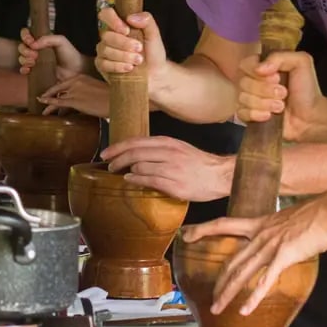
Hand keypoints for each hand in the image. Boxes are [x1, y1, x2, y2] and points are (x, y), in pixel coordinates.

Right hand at [19, 29, 83, 74]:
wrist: (76, 71)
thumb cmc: (70, 54)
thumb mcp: (61, 41)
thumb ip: (48, 39)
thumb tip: (33, 44)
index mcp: (41, 40)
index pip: (26, 34)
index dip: (25, 36)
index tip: (31, 41)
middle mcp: (36, 50)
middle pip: (22, 47)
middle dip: (25, 50)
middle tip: (35, 55)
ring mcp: (35, 62)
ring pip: (21, 58)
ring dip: (24, 59)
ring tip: (34, 62)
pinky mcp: (35, 73)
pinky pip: (24, 70)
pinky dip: (23, 69)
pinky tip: (28, 70)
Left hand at [36, 73, 108, 117]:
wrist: (115, 101)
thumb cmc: (110, 97)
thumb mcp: (96, 88)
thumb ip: (86, 90)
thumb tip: (82, 97)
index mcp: (81, 77)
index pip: (64, 82)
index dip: (56, 88)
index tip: (52, 91)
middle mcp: (75, 82)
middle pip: (57, 88)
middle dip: (49, 93)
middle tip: (41, 97)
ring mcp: (74, 91)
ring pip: (56, 96)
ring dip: (47, 102)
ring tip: (41, 104)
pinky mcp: (74, 101)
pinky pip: (58, 102)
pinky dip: (49, 104)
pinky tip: (43, 105)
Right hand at [95, 7, 166, 79]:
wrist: (156, 73)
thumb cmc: (153, 52)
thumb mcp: (154, 34)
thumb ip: (146, 21)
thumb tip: (130, 17)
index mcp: (119, 24)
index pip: (106, 14)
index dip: (112, 20)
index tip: (126, 30)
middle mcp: (109, 36)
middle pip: (106, 35)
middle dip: (124, 43)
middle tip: (139, 48)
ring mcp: (104, 51)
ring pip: (104, 50)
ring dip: (123, 56)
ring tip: (138, 60)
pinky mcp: (102, 65)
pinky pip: (103, 63)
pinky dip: (117, 66)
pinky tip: (129, 68)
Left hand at [100, 136, 232, 200]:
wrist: (221, 175)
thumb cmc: (198, 163)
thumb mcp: (178, 148)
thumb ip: (158, 149)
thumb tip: (135, 154)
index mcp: (168, 142)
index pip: (136, 141)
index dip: (117, 147)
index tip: (106, 153)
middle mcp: (168, 153)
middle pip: (134, 153)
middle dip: (117, 159)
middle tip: (109, 166)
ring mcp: (171, 169)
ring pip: (139, 166)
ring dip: (126, 171)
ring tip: (120, 174)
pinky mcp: (174, 185)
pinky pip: (148, 181)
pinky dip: (135, 180)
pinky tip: (130, 181)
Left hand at [181, 195, 326, 316]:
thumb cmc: (315, 215)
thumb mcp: (287, 220)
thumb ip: (276, 232)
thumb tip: (276, 242)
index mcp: (259, 224)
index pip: (224, 224)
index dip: (204, 230)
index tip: (187, 235)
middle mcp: (260, 234)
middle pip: (231, 261)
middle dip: (219, 283)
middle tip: (211, 300)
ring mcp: (270, 245)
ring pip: (242, 273)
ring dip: (228, 293)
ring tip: (218, 309)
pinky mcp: (284, 256)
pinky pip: (265, 280)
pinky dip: (253, 297)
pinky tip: (245, 310)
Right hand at [235, 51, 322, 141]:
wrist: (310, 117)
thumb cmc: (306, 89)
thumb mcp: (301, 62)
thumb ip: (280, 57)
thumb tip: (258, 68)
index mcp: (262, 66)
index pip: (245, 64)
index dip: (256, 71)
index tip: (276, 78)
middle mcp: (252, 81)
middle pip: (243, 82)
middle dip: (264, 90)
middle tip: (283, 93)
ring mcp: (249, 99)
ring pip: (242, 98)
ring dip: (264, 103)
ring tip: (280, 106)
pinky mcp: (248, 116)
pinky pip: (242, 113)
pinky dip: (256, 114)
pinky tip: (269, 116)